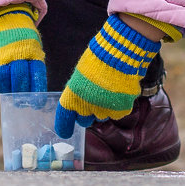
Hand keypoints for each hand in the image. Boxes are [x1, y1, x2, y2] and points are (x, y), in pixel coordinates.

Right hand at [0, 4, 46, 92]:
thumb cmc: (21, 39)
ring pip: (4, 82)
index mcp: (31, 51)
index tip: (38, 103)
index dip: (37, 91)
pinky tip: (2, 83)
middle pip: (20, 80)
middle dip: (22, 93)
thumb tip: (36, 92)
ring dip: (9, 90)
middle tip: (22, 100)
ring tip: (12, 91)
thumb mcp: (32, 46)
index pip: (37, 75)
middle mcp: (15, 55)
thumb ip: (34, 65)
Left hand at [54, 14, 160, 137]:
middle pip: (84, 120)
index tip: (65, 133)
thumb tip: (83, 101)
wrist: (120, 52)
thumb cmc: (98, 58)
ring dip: (104, 108)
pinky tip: (120, 90)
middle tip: (94, 99)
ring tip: (110, 89)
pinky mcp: (120, 109)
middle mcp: (86, 106)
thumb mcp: (82, 73)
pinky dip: (119, 105)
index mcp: (73, 96)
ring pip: (102, 116)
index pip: (64, 118)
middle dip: (87, 114)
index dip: (64, 127)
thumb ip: (80, 91)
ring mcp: (104, 109)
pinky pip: (118, 113)